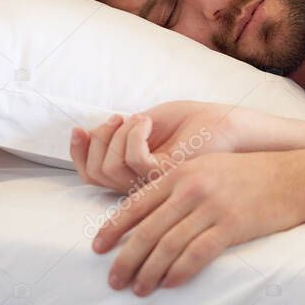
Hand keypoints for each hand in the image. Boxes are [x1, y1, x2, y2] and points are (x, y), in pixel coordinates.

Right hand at [70, 101, 246, 192]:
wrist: (227, 124)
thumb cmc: (192, 121)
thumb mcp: (146, 122)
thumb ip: (117, 133)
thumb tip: (83, 133)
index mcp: (134, 174)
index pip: (91, 175)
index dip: (77, 153)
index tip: (79, 129)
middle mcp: (142, 184)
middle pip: (96, 172)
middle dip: (99, 139)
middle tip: (119, 119)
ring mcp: (154, 185)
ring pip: (111, 168)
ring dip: (118, 135)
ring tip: (141, 120)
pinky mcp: (168, 177)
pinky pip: (134, 161)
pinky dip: (133, 134)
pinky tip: (147, 122)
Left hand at [91, 150, 302, 295]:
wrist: (292, 177)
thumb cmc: (250, 174)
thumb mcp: (208, 167)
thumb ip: (178, 185)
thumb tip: (148, 215)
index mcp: (181, 172)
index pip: (137, 203)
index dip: (114, 228)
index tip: (98, 248)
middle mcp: (192, 187)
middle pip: (147, 230)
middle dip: (126, 259)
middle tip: (113, 280)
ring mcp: (211, 206)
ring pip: (167, 245)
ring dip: (149, 272)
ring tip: (139, 289)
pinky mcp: (231, 225)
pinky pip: (196, 254)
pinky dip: (179, 272)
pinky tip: (170, 283)